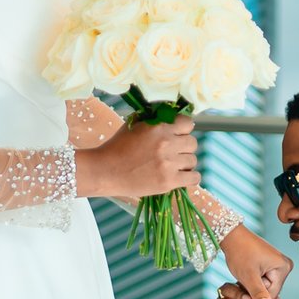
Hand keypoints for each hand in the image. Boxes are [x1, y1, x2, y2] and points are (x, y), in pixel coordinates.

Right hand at [77, 113, 197, 199]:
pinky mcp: (168, 181)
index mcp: (158, 126)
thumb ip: (153, 121)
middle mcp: (166, 143)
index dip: (182, 130)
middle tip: (172, 153)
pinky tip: (180, 177)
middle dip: (183, 147)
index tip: (177, 136)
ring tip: (171, 166)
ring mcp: (168, 163)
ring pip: (193, 160)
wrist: (105, 171)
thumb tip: (171, 117)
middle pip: (192, 143)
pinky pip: (194, 178)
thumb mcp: (134, 126)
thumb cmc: (116, 148)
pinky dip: (190, 178)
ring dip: (184, 163)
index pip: (187, 123)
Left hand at [219, 224, 290, 298]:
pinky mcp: (270, 264)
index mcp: (284, 267)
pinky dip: (251, 283)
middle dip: (252, 296)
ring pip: (263, 287)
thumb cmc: (239, 251)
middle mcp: (285, 265)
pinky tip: (240, 284)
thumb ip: (258, 293)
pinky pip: (261, 280)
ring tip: (235, 293)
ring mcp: (277, 265)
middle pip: (268, 291)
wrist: (232, 235)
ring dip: (250, 291)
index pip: (271, 294)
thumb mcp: (248, 276)